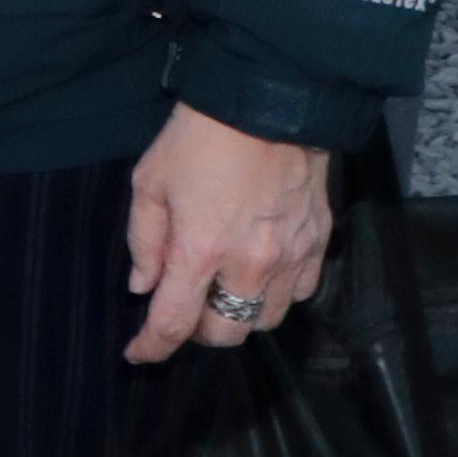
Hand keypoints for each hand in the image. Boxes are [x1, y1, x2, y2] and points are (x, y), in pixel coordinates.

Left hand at [123, 104, 332, 362]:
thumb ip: (144, 241)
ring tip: (222, 292)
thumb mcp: (150, 183)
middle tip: (184, 309)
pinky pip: (302, 291)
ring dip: (240, 316)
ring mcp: (290, 255)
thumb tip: (143, 286)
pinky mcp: (319, 241)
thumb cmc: (199, 138)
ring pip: (266, 319)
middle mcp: (250, 263)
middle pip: (227, 333)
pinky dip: (278, 294)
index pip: (174, 323)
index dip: (153, 347)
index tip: (138, 354)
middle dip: (199, 331)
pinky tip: (260, 274)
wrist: (269, 102)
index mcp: (200, 250)